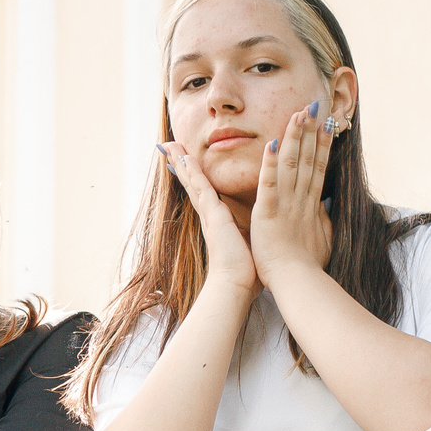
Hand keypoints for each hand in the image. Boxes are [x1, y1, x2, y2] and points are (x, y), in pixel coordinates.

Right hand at [157, 139, 257, 295]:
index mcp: (219, 221)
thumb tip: (261, 229)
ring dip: (182, 163)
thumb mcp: (249, 243)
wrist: (236, 285)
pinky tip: (185, 158)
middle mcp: (210, 215)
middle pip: (194, 183)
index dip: (196, 177)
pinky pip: (201, 189)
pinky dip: (193, 173)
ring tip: (170, 144)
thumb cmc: (246, 271)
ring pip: (194, 182)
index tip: (187, 162)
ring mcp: (209, 215)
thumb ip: (251, 232)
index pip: (205, 193)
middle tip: (170, 146)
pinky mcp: (212, 216)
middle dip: (182, 165)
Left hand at [248, 102, 335, 287]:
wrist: (298, 283)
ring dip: (294, 138)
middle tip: (313, 106)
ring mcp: (286, 205)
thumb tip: (328, 206)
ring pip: (291, 165)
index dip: (323, 145)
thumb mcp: (322, 237)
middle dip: (311, 132)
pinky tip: (271, 144)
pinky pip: (269, 185)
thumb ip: (323, 218)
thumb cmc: (307, 266)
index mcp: (311, 205)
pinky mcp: (269, 213)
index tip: (327, 124)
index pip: (319, 167)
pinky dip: (270, 165)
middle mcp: (301, 200)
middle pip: (308, 159)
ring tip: (297, 115)